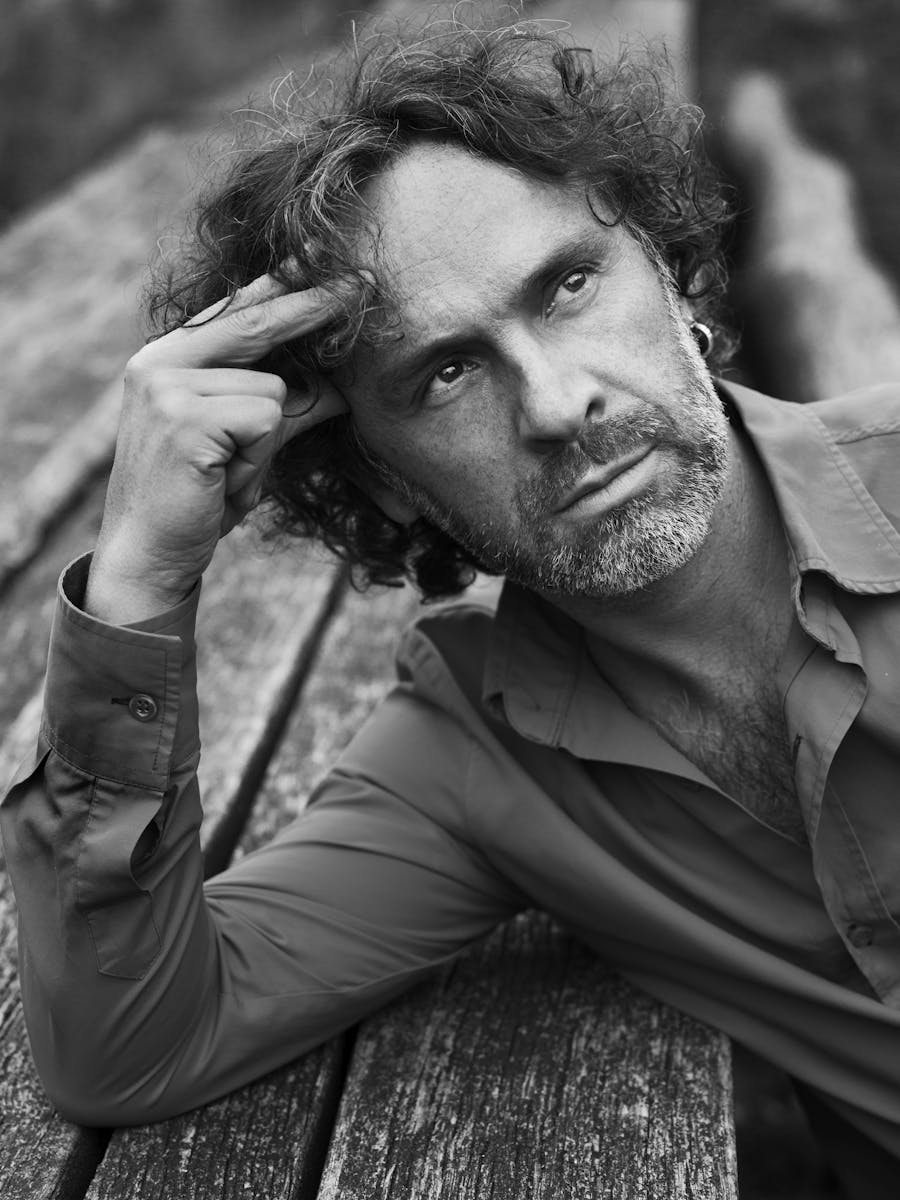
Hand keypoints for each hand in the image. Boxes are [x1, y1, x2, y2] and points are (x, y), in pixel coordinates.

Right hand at [85, 273, 351, 623]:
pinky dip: (258, 460)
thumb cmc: (194, 501)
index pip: (233, 312)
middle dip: (313, 309)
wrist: (146, 555)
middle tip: (363, 286)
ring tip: (227, 477)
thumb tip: (337, 387)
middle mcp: (160, 363)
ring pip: (275, 392)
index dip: (282, 286)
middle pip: (256, 323)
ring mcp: (168, 387)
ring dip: (267, 444)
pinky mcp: (185, 417)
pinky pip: (267, 420)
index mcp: (165, 361)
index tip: (320, 259)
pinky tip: (222, 483)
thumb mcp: (240, 448)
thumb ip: (278, 410)